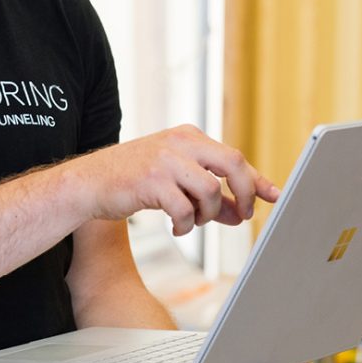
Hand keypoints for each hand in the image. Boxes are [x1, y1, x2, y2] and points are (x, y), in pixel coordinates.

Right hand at [71, 124, 279, 234]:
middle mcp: (179, 142)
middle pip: (233, 163)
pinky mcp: (151, 181)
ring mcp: (165, 160)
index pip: (233, 156)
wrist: (88, 183)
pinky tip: (176, 226)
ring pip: (210, 190)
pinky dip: (186, 224)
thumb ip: (207, 193)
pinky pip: (185, 209)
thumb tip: (240, 212)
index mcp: (188, 136)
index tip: (273, 195)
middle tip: (242, 216)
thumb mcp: (173, 179)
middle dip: (244, 193)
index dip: (256, 179)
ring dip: (208, 215)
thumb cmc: (131, 180)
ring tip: (192, 221)